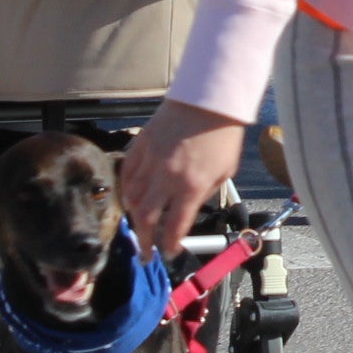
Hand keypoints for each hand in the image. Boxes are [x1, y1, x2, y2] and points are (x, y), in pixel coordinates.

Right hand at [117, 99, 244, 260]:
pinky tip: (131, 199)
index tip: (169, 253)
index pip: (175, 226)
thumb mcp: (225, 171)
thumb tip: (189, 208)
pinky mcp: (141, 145)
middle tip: (146, 253)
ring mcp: (151, 160)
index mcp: (192, 186)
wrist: (210, 99)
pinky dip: (126, 191)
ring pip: (132, 198)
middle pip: (146, 218)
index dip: (170, 245)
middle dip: (145, 241)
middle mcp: (168, 176)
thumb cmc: (223, 134)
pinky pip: (127, 175)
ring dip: (134, 218)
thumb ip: (205, 193)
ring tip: (140, 227)